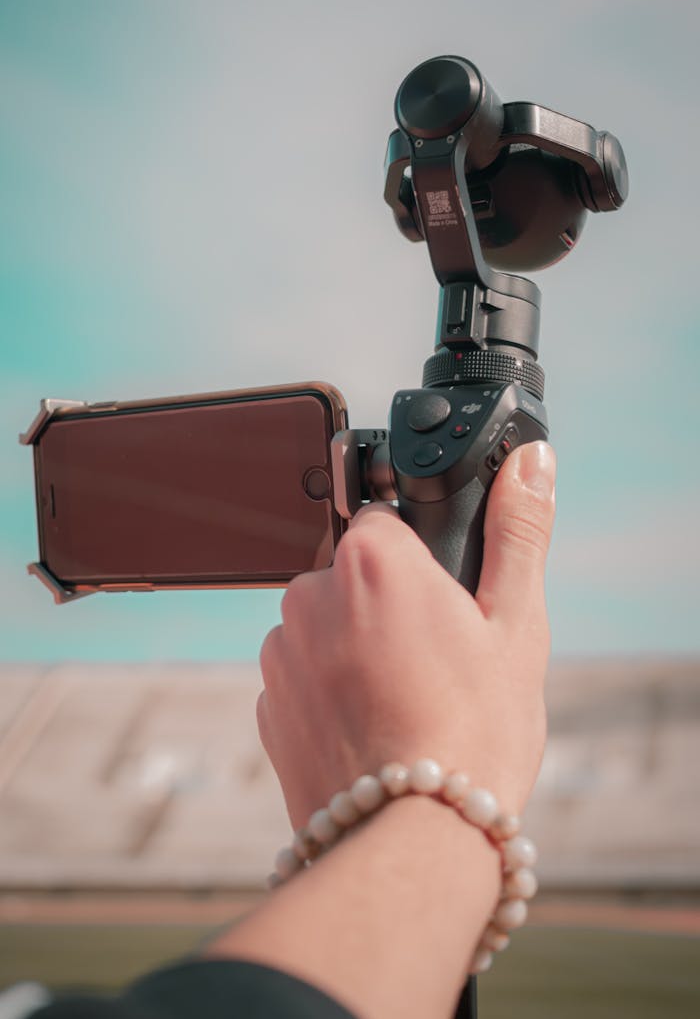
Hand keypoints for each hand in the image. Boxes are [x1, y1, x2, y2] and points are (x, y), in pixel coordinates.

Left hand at [258, 441, 555, 827]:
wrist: (411, 842)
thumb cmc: (472, 734)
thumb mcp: (516, 625)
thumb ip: (518, 532)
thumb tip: (531, 464)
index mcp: (370, 559)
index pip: (385, 523)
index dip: (420, 561)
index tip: (446, 604)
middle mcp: (310, 596)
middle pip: (353, 575)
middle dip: (388, 606)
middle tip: (435, 661)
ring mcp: (279, 654)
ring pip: (326, 628)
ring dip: (355, 651)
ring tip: (407, 704)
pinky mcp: (267, 708)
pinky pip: (303, 680)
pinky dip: (331, 695)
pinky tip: (375, 731)